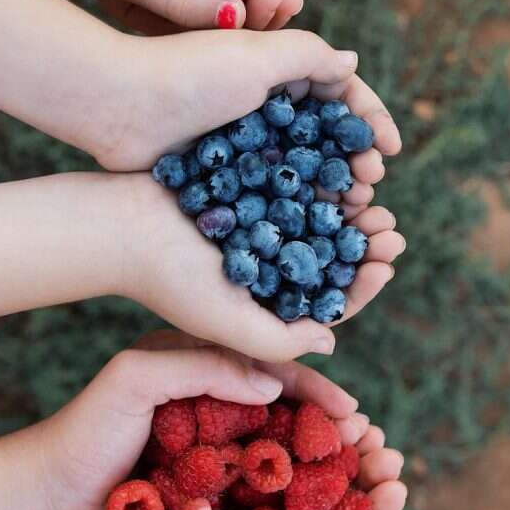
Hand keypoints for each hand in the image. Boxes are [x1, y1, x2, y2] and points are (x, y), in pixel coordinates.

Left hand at [33, 331, 369, 509]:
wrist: (42, 496)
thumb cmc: (83, 432)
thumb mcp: (135, 382)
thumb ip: (201, 369)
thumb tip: (271, 380)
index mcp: (189, 359)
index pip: (263, 364)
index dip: (311, 384)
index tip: (351, 410)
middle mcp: (200, 393)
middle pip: (275, 400)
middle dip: (321, 418)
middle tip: (364, 441)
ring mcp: (198, 436)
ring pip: (267, 437)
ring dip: (308, 451)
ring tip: (349, 470)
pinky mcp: (194, 474)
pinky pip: (247, 473)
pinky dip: (278, 481)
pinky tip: (307, 497)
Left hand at [87, 29, 400, 178]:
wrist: (120, 106)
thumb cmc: (191, 73)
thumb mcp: (257, 53)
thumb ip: (309, 56)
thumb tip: (352, 67)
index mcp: (278, 70)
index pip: (340, 93)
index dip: (370, 120)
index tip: (392, 150)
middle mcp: (265, 104)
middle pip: (326, 134)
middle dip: (356, 158)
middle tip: (370, 184)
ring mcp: (244, 139)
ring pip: (301, 165)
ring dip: (331, 185)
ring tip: (350, 205)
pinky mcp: (223, 169)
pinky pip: (270, 187)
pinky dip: (294, 202)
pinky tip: (311, 221)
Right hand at [124, 174, 403, 361]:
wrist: (120, 225)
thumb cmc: (170, 281)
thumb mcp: (228, 326)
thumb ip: (280, 342)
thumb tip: (332, 340)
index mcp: (265, 306)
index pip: (326, 303)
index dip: (362, 287)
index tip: (386, 266)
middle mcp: (265, 268)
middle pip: (328, 259)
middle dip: (363, 245)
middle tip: (389, 228)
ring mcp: (255, 228)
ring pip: (315, 220)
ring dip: (347, 208)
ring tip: (371, 192)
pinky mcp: (245, 191)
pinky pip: (292, 184)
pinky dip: (318, 178)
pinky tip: (340, 167)